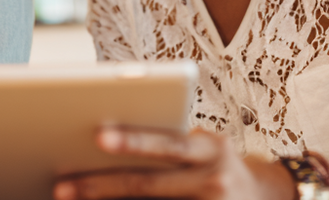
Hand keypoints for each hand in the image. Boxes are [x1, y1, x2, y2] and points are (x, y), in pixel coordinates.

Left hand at [52, 127, 292, 199]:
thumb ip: (168, 145)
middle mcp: (212, 180)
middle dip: (100, 185)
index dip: (133, 140)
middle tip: (62, 186)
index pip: (166, 142)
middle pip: (147, 185)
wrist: (266, 197)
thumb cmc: (217, 163)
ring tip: (71, 198)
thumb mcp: (203, 145)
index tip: (97, 135)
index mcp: (210, 149)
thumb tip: (104, 146)